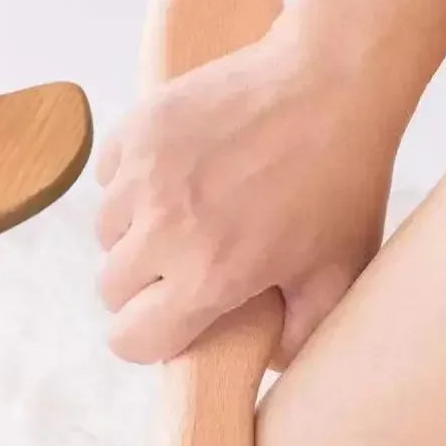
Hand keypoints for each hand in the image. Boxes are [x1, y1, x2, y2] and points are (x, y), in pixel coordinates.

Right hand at [94, 19, 400, 366]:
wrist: (332, 78)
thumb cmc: (341, 180)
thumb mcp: (339, 273)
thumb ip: (301, 336)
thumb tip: (262, 366)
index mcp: (208, 277)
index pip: (129, 340)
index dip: (147, 337)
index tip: (168, 320)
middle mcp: (164, 231)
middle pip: (111, 290)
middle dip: (142, 286)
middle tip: (183, 263)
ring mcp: (144, 177)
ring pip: (104, 235)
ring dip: (133, 234)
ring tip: (180, 214)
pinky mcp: (136, 132)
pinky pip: (106, 180)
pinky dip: (130, 184)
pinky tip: (174, 174)